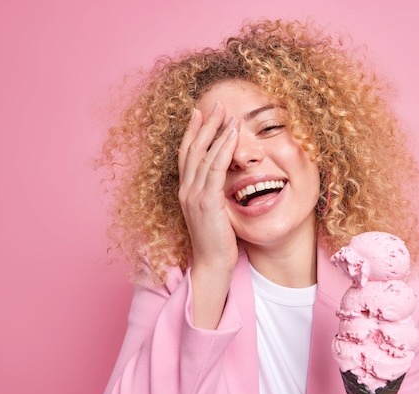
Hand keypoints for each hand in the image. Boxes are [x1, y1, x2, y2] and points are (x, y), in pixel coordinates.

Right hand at [177, 102, 239, 328]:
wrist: (212, 265)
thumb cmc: (216, 242)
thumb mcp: (213, 213)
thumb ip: (213, 195)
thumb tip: (223, 182)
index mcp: (186, 192)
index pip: (187, 155)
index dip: (192, 132)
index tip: (199, 112)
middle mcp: (186, 190)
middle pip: (193, 149)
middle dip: (204, 124)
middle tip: (216, 104)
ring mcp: (194, 195)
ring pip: (203, 155)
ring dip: (216, 132)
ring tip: (227, 114)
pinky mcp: (206, 202)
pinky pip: (214, 169)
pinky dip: (223, 149)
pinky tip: (232, 136)